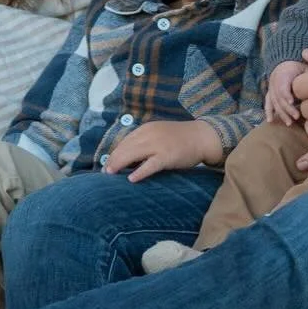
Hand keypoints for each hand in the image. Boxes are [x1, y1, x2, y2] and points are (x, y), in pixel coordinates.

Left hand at [104, 120, 223, 182]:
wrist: (202, 136)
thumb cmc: (180, 139)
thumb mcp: (159, 135)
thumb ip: (145, 143)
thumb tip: (128, 160)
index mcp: (146, 129)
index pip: (125, 141)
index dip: (114, 153)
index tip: (107, 163)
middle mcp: (150, 134)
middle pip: (125, 147)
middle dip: (113, 160)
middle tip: (106, 172)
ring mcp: (158, 145)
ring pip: (133, 154)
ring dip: (120, 164)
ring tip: (111, 174)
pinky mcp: (167, 156)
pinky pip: (150, 165)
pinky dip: (139, 172)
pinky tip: (131, 179)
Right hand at [265, 59, 304, 126]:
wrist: (285, 64)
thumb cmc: (299, 67)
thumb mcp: (305, 67)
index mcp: (283, 74)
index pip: (283, 86)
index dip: (286, 94)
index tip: (292, 102)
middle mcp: (274, 81)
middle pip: (279, 97)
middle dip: (287, 108)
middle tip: (297, 116)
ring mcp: (271, 88)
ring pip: (274, 103)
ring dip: (281, 113)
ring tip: (289, 123)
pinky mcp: (270, 94)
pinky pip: (268, 103)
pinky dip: (268, 112)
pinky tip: (270, 120)